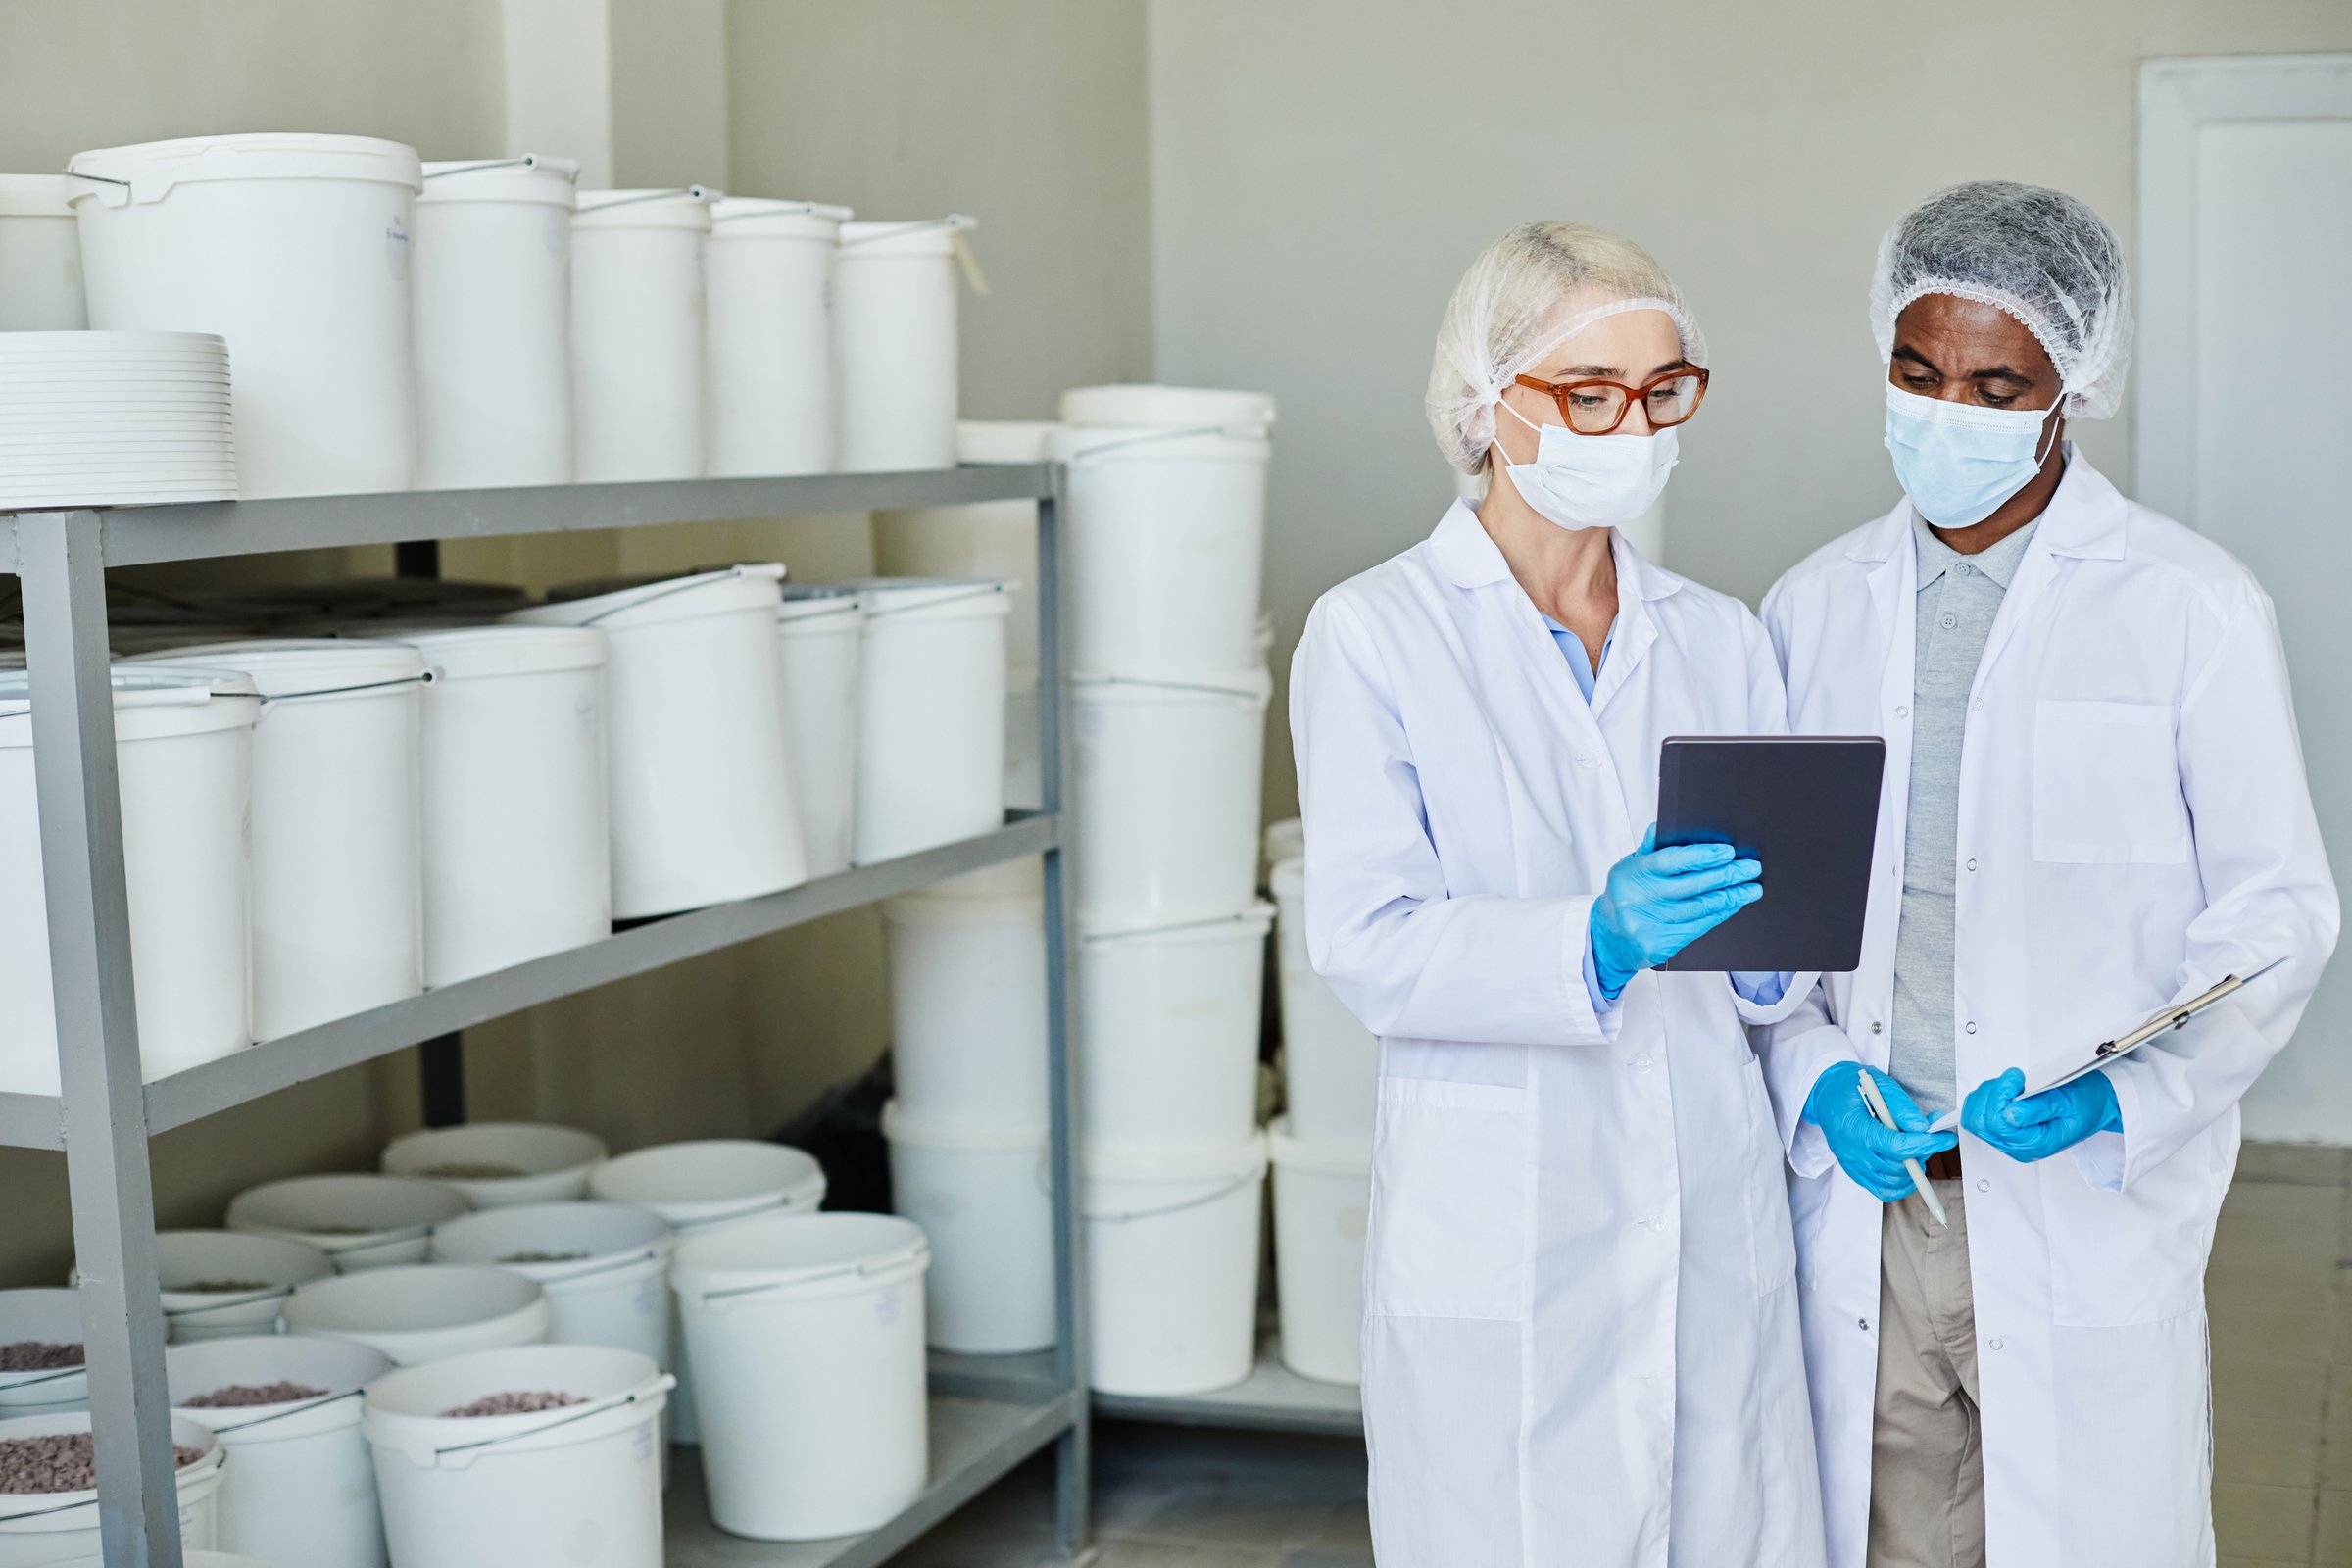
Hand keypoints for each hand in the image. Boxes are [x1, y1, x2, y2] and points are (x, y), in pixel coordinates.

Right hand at [1588, 826, 1763, 997]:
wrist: (1607, 938)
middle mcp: (1638, 899)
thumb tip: (1663, 827)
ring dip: (1730, 897)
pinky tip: (1732, 905)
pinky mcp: (1659, 945)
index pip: (1670, 861)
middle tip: (1751, 868)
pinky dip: (1719, 914)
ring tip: (1751, 888)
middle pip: (1691, 885)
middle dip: (1726, 875)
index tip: (1728, 852)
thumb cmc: (1625, 896)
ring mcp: (1648, 924)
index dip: (1701, 856)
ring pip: (1699, 907)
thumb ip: (1650, 850)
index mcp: (1630, 874)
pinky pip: (1698, 927)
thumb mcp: (1629, 868)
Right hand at [1803, 1064, 1955, 1201]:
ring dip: (1912, 1169)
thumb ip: (1902, 1107)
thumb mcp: (1879, 1085)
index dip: (1927, 1144)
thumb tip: (1923, 1127)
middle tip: (1930, 1137)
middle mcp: (1852, 1151)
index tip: (1946, 1138)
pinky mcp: (1854, 1172)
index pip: (1898, 1146)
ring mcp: (1852, 1165)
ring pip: (1893, 1181)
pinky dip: (1900, 1185)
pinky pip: (1882, 1191)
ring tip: (1916, 1149)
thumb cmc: (1850, 1086)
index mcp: (1855, 1128)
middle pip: (1898, 1166)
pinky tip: (1907, 1169)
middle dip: (1922, 1153)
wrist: (1824, 1094)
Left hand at [1961, 1068, 2121, 1162]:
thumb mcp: (2067, 1101)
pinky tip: (2004, 1090)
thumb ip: (2037, 1108)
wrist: (2097, 1103)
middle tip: (2013, 1081)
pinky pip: (1979, 1113)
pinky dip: (1985, 1097)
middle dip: (1991, 1095)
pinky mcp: (2005, 1128)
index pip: (1997, 1123)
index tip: (2015, 1078)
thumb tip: (2009, 1112)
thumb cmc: (2087, 1102)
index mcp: (2036, 1144)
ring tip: (2012, 1085)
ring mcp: (2009, 1138)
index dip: (2000, 1096)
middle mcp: (2019, 1146)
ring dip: (1988, 1094)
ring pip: (1974, 1117)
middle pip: (1979, 1122)